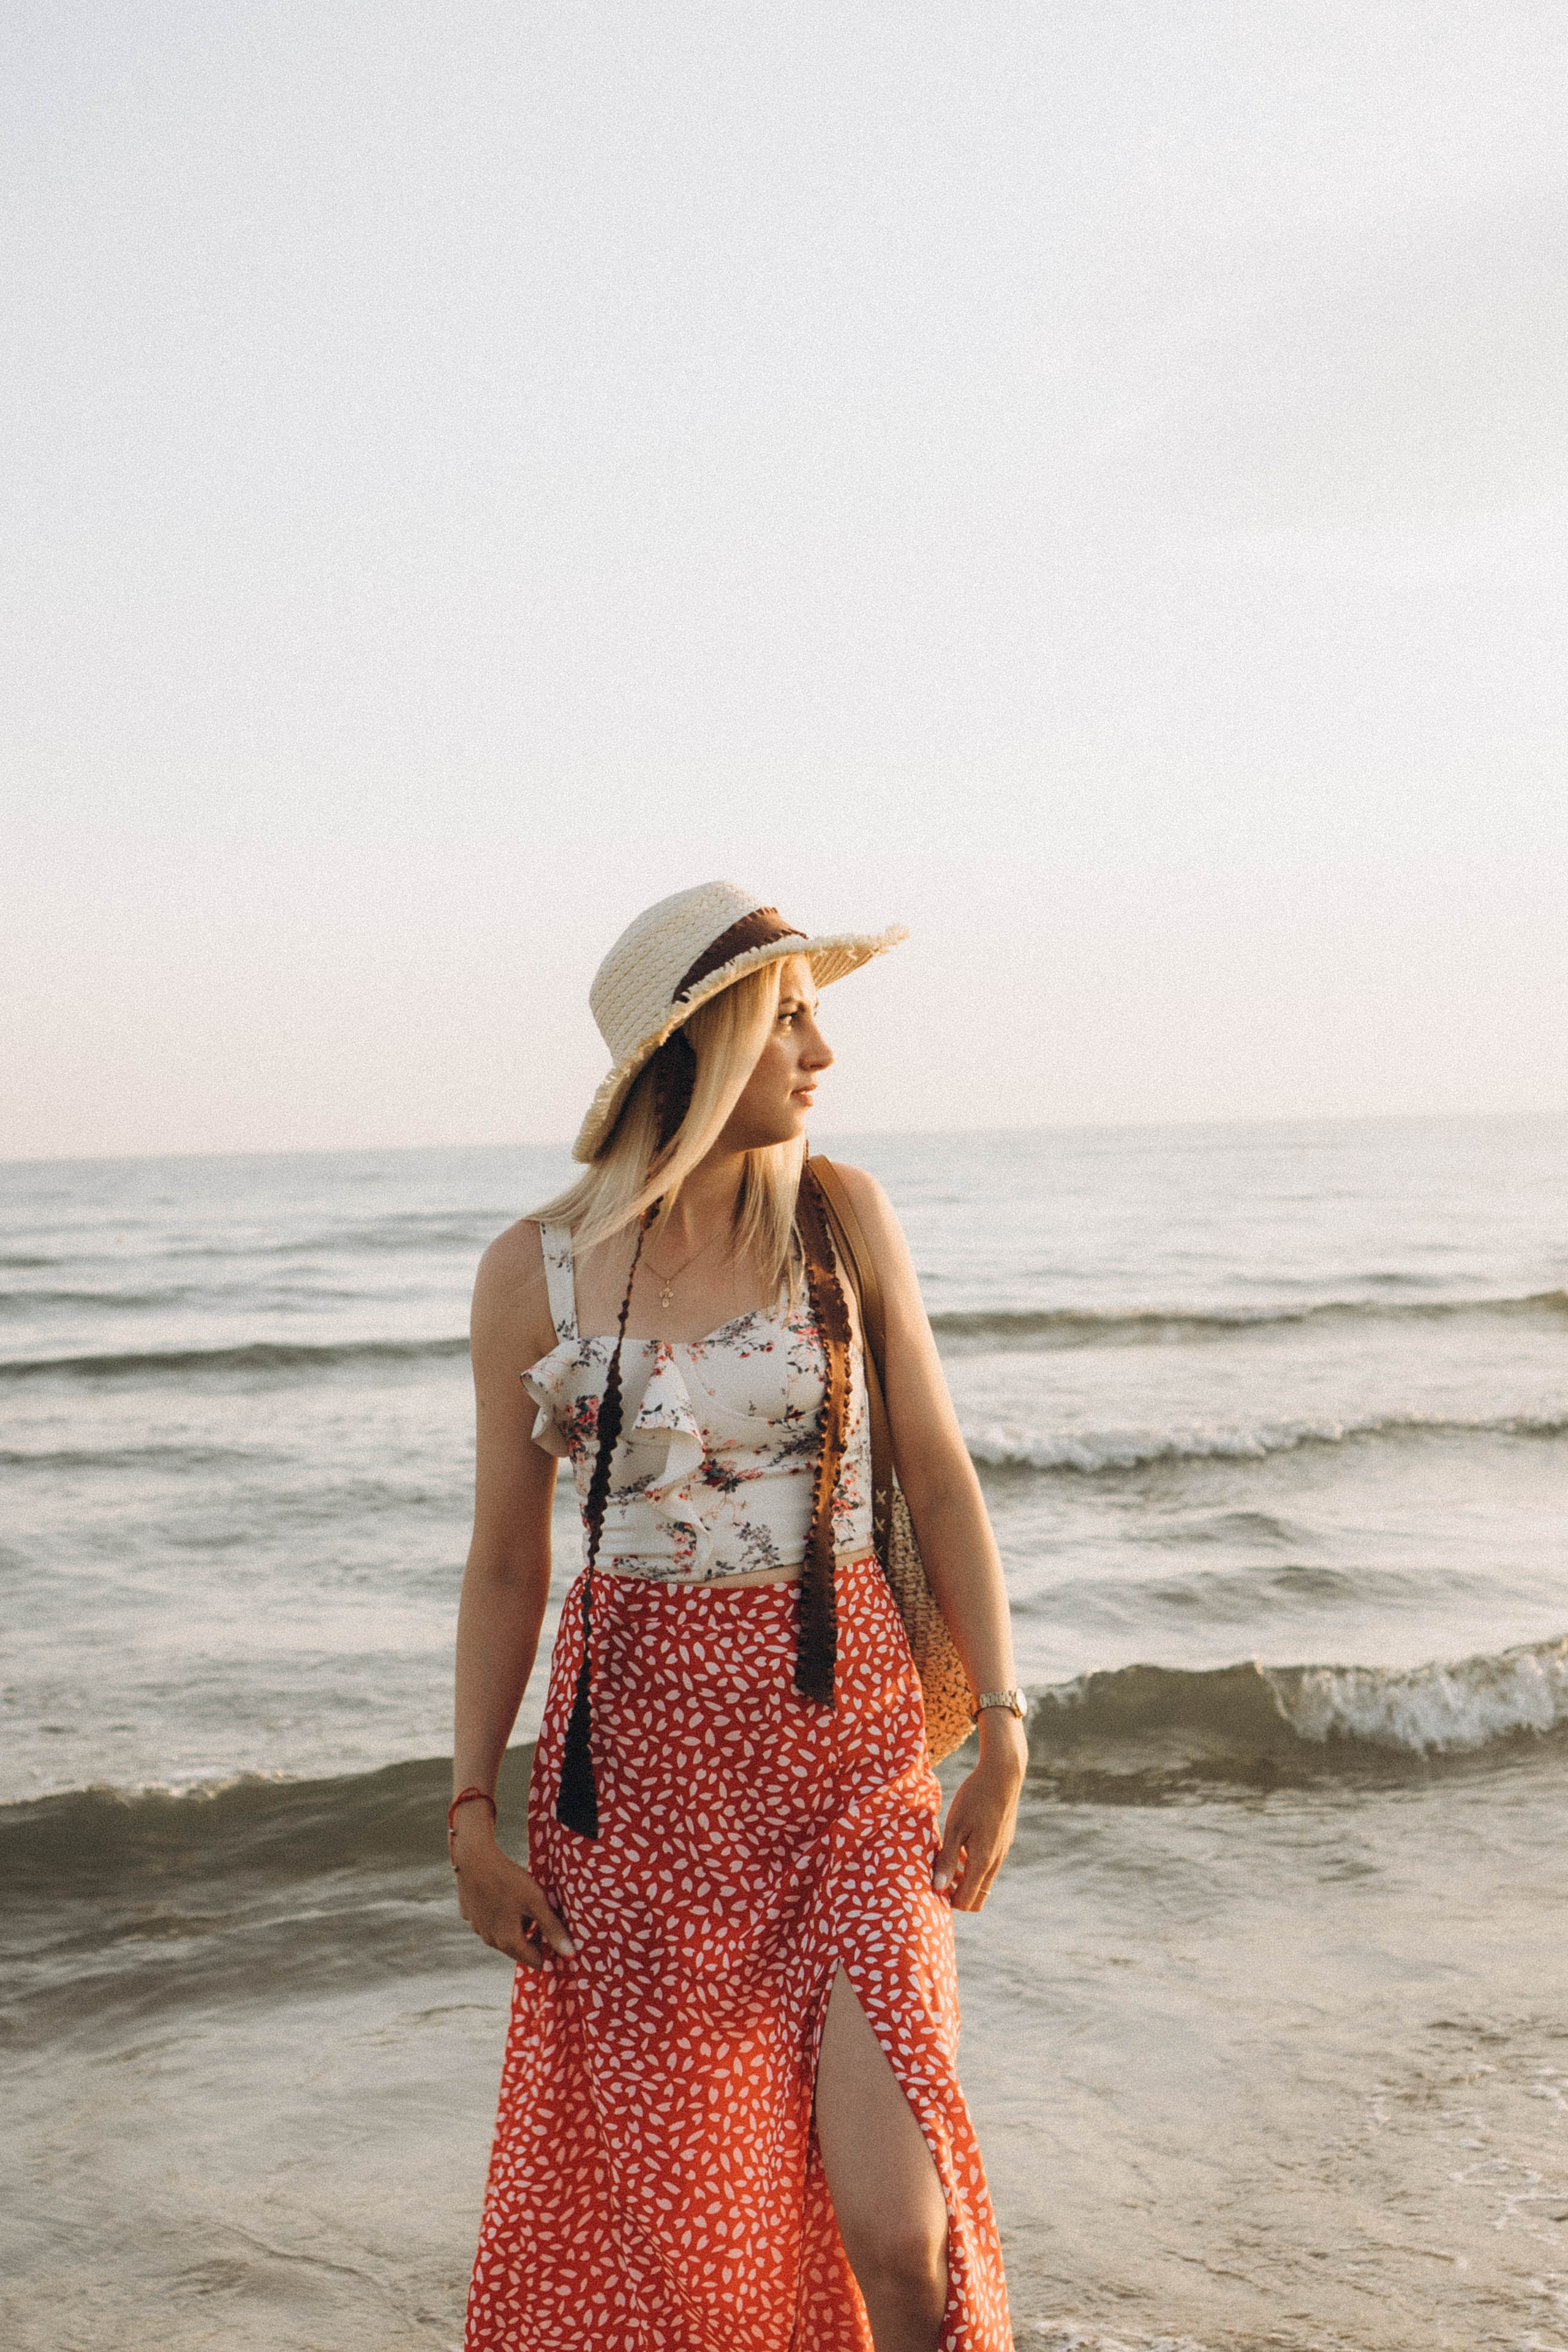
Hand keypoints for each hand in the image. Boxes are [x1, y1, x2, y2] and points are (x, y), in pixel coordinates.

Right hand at [452, 1818, 574, 1969]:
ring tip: (525, 1902)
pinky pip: (490, 1922)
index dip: (549, 1949)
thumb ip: (553, 1929)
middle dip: (534, 1937)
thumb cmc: (508, 1879)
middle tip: (543, 1913)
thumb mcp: (536, 1902)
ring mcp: (477, 1928)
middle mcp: (490, 1941)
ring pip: (504, 1935)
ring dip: (517, 1926)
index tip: (556, 1932)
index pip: (535, 1961)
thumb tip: (570, 1955)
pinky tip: (504, 1896)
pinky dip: (501, 1915)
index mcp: (508, 1941)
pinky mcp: (469, 1915)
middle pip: (519, 1949)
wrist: (474, 1858)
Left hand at [932, 1714, 1025, 1912]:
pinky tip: (959, 1843)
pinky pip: (987, 1864)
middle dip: (957, 1894)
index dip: (949, 1901)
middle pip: (978, 1897)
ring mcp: (1002, 1852)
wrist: (1003, 1775)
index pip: (968, 1901)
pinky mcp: (1003, 1841)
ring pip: (983, 1880)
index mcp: (983, 1861)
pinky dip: (972, 1864)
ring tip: (945, 1858)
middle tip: (938, 1876)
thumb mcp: (955, 1827)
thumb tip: (938, 1887)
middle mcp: (996, 1862)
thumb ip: (948, 1859)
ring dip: (964, 1878)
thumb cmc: (975, 1798)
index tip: (932, 1886)